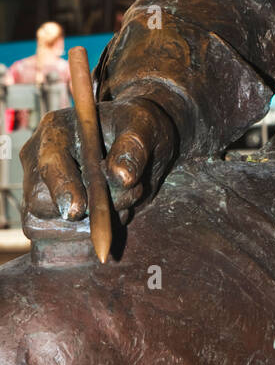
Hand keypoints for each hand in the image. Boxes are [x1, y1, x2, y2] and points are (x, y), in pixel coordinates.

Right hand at [22, 96, 177, 223]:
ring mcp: (41, 189)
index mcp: (56, 128)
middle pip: (40, 202)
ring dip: (90, 225)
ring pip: (48, 225)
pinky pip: (58, 238)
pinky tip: (113, 215)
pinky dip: (87, 234)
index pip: (49, 163)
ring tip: (126, 201)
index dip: (61, 187)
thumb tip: (121, 177)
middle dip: (86, 210)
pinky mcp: (49, 215)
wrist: (143, 147)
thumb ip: (134, 146)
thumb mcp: (144, 126)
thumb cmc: (138, 128)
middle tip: (128, 199)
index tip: (79, 209)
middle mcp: (40, 159)